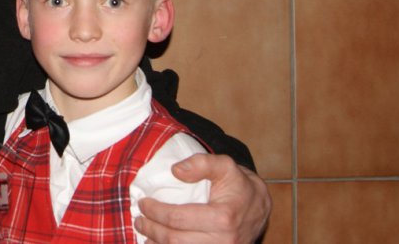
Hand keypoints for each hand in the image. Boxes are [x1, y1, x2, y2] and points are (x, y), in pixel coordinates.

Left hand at [135, 153, 269, 243]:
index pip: (178, 218)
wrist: (259, 208)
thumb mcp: (225, 165)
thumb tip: (175, 171)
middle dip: (152, 230)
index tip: (143, 203)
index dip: (155, 211)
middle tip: (139, 219)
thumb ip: (201, 163)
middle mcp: (223, 241)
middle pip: (176, 241)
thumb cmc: (239, 185)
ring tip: (145, 232)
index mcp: (223, 218)